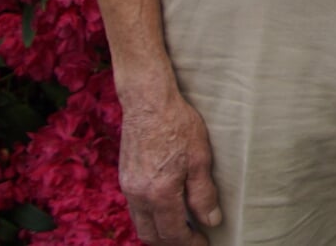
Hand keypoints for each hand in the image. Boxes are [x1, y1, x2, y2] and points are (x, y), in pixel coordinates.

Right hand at [117, 85, 219, 245]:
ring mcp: (128, 187)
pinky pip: (136, 208)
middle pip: (151, 235)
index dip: (190, 243)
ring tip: (183, 227)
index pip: (173, 233)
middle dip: (172, 242)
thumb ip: (203, 194)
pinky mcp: (125, 178)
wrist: (148, 102)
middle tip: (194, 239)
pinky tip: (167, 208)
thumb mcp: (200, 159)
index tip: (204, 243)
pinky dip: (151, 216)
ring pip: (141, 223)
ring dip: (160, 231)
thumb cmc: (178, 125)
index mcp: (159, 194)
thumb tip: (211, 221)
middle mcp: (138, 195)